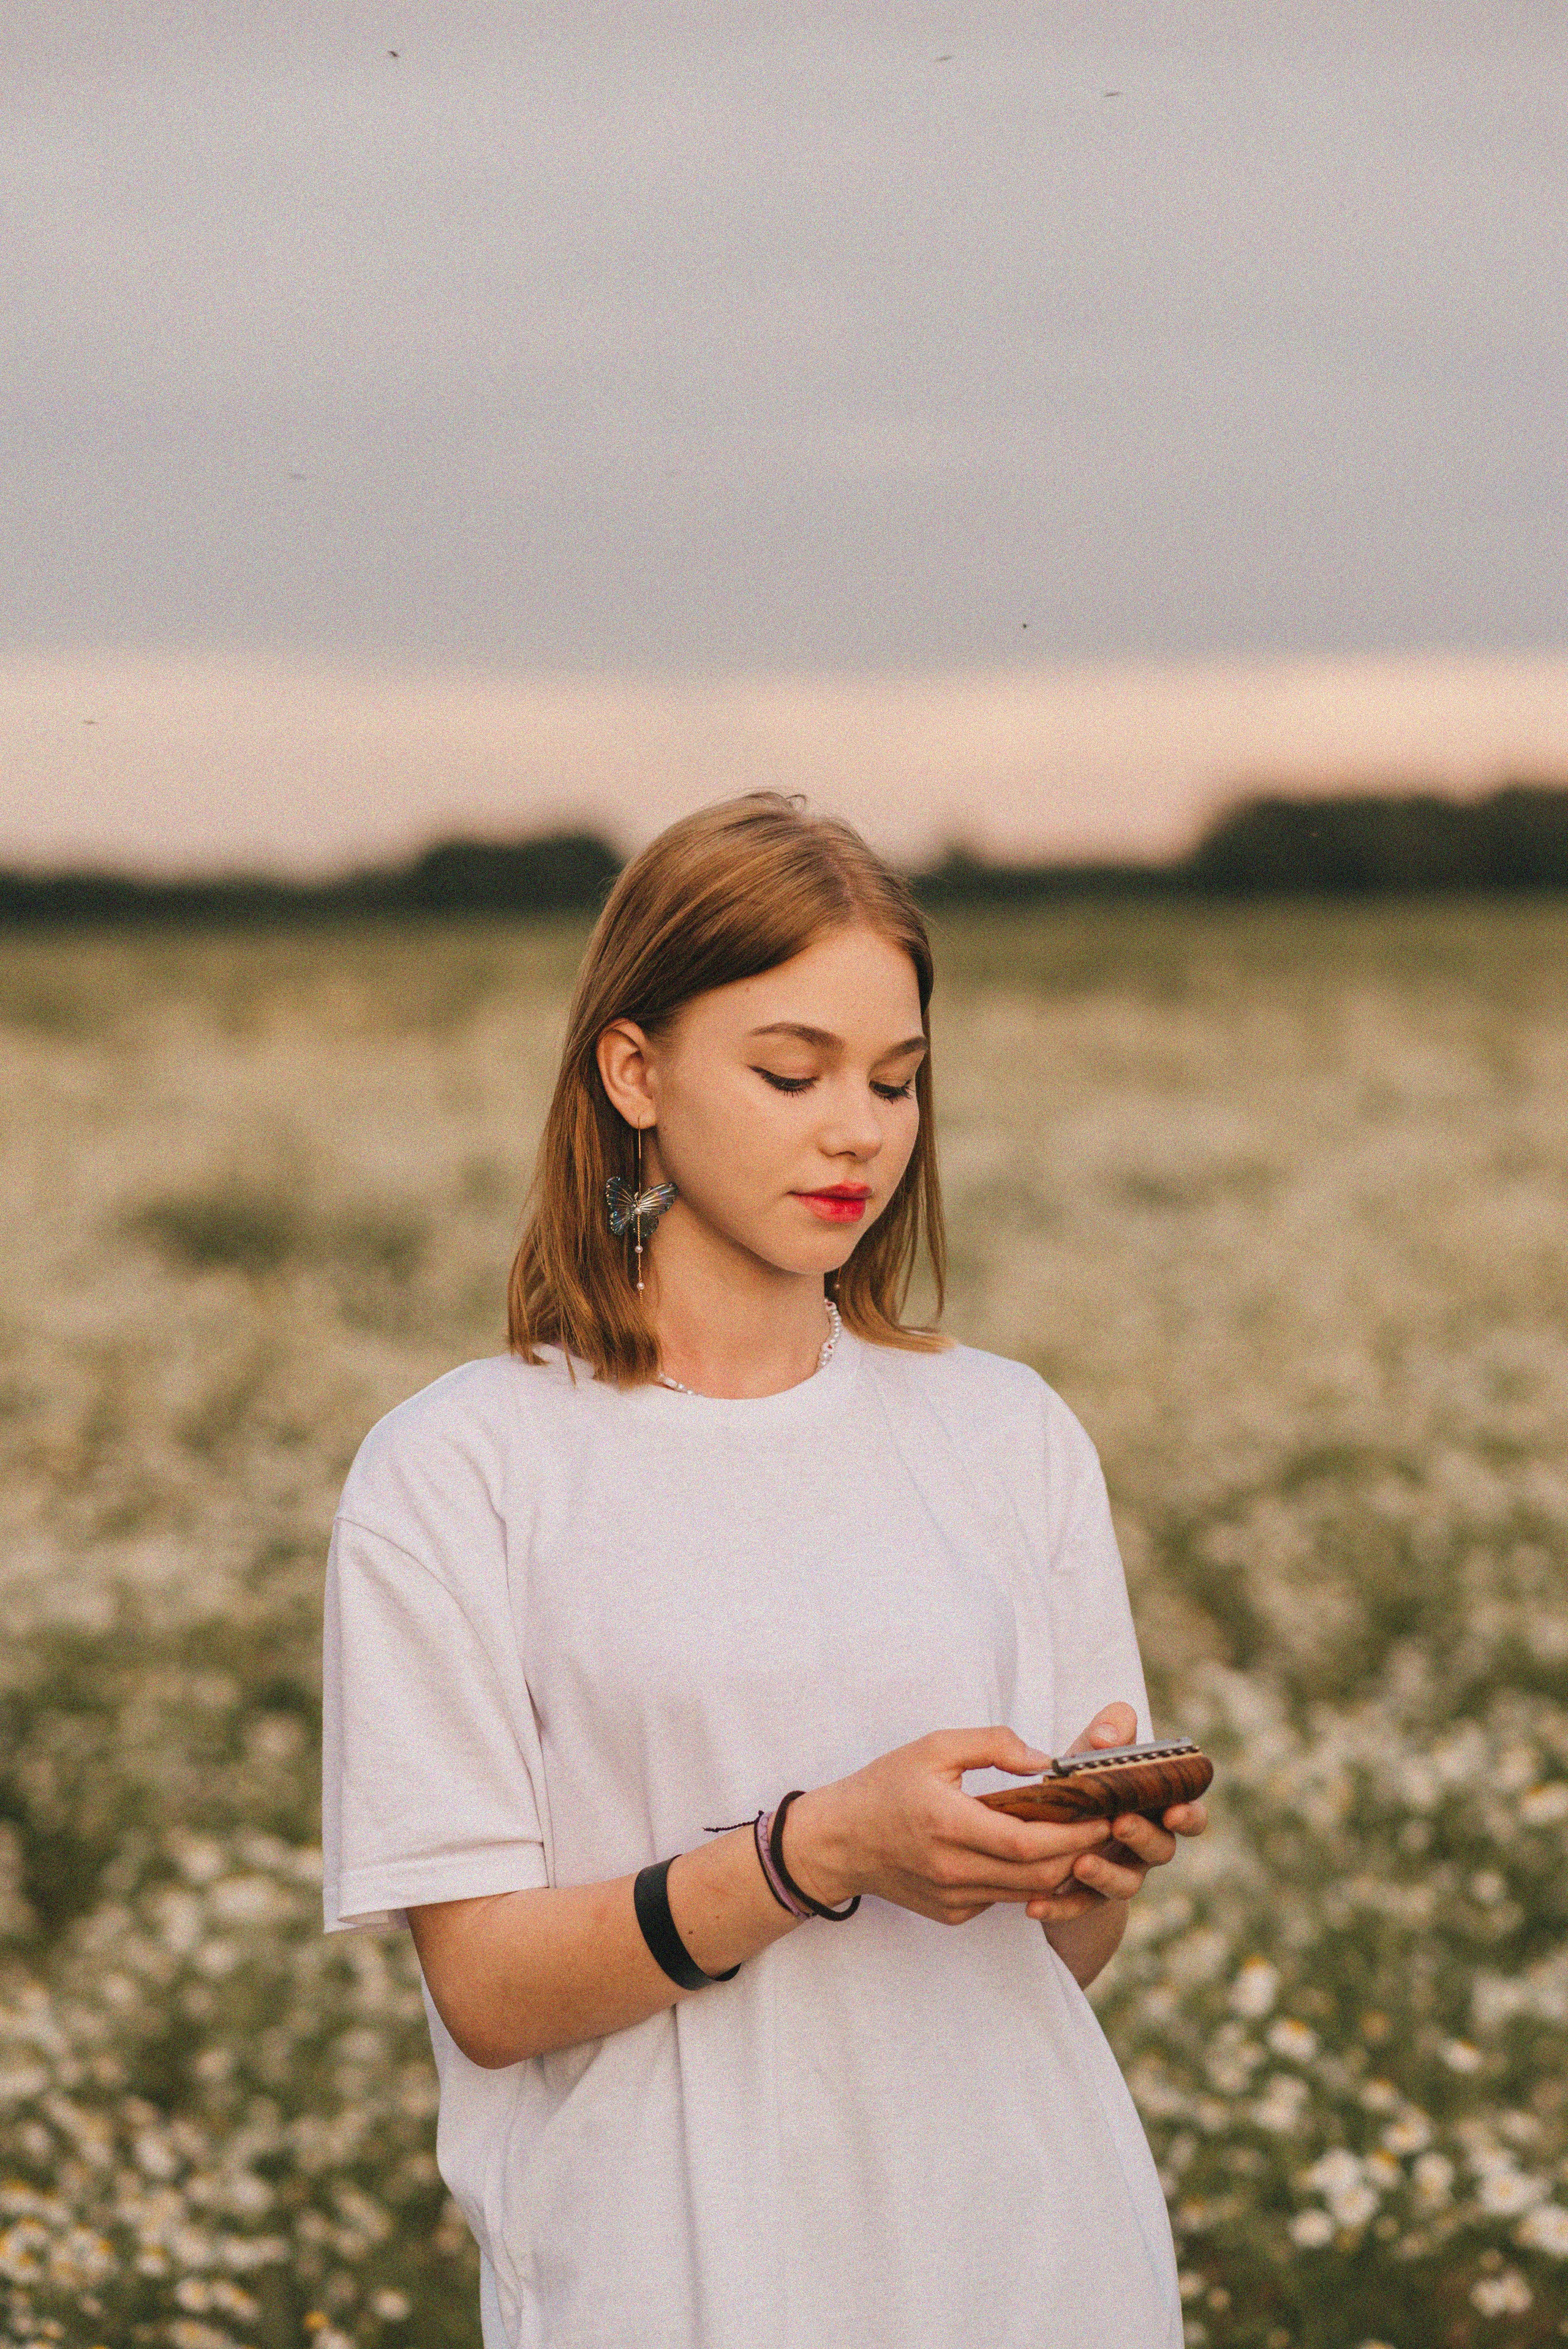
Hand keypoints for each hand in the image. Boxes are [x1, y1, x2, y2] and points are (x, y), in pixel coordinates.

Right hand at [781, 1727, 1116, 1926]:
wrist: (838, 1841)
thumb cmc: (885, 1787)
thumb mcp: (933, 1747)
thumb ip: (992, 1745)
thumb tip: (1043, 1761)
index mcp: (948, 1824)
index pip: (1029, 1842)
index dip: (1074, 1833)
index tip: (1102, 1815)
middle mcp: (953, 1870)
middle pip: (1039, 1875)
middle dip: (1080, 1853)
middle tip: (1104, 1827)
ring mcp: (953, 1898)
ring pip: (1027, 1893)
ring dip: (1059, 1869)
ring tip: (1080, 1839)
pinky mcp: (952, 1913)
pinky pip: (1003, 1899)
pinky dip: (1025, 1880)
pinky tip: (1033, 1854)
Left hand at [1023, 1702, 1207, 1925]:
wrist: (1055, 1829)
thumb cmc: (1085, 1782)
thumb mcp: (1094, 1754)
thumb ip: (1108, 1733)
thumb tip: (1106, 1738)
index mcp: (1157, 1808)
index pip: (1190, 1814)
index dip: (1189, 1814)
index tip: (1175, 1809)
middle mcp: (1147, 1845)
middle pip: (1161, 1848)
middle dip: (1143, 1836)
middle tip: (1121, 1823)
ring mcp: (1121, 1874)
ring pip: (1126, 1884)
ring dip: (1106, 1874)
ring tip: (1080, 1864)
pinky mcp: (1089, 1899)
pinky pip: (1080, 1908)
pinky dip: (1060, 1908)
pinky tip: (1035, 1906)